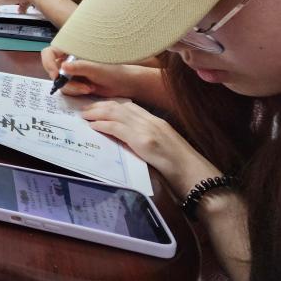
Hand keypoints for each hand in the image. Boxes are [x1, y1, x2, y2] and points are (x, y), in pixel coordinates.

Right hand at [40, 46, 145, 97]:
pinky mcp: (74, 83)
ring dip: (73, 88)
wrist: (123, 83)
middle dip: (66, 81)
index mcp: (70, 50)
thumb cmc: (112, 70)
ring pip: (60, 82)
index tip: (57, 75)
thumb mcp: (95, 68)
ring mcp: (70, 73)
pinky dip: (76, 91)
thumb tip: (63, 67)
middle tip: (80, 86)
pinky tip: (88, 90)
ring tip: (88, 88)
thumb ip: (79, 66)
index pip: (49, 53)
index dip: (48, 63)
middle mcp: (68, 61)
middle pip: (53, 71)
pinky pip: (66, 90)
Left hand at [78, 99, 219, 196]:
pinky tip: (93, 126)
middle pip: (121, 106)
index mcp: (158, 122)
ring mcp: (148, 130)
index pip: (130, 106)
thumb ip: (146, 140)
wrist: (196, 177)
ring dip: (97, 113)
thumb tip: (127, 140)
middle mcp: (152, 122)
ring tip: (84, 115)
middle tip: (86, 108)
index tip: (98, 106)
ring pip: (116, 113)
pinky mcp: (144, 141)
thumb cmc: (182, 168)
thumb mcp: (163, 148)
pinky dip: (103, 125)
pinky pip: (118, 128)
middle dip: (101, 105)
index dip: (112, 104)